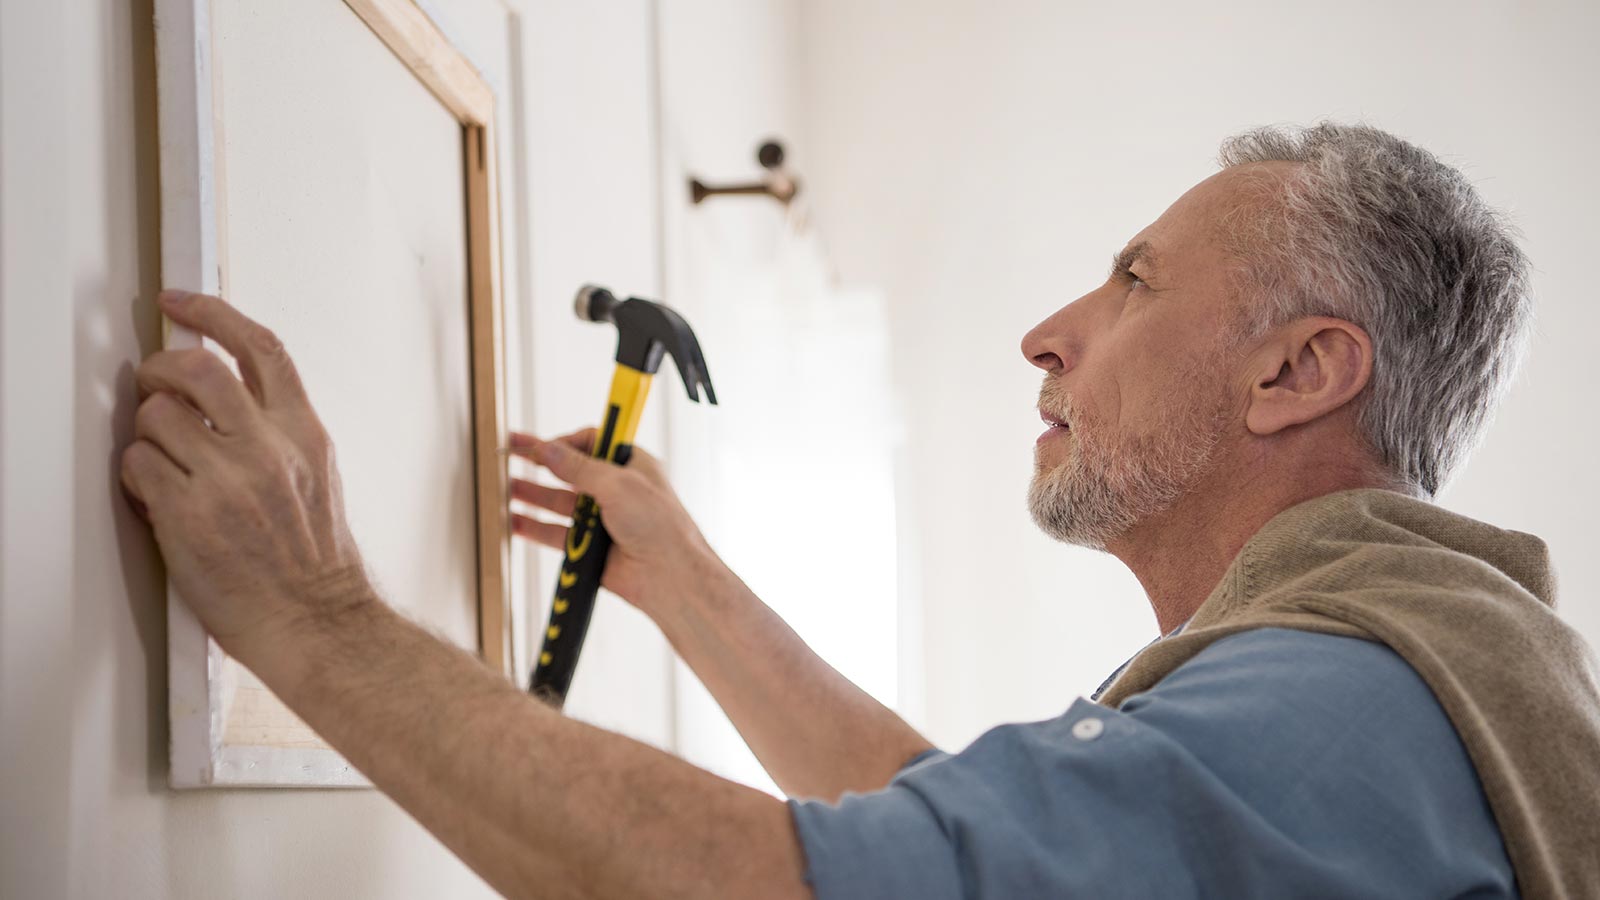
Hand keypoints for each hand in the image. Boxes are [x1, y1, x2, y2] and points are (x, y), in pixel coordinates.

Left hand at [121, 290, 370, 658]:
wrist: (316, 622)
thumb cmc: (316, 564)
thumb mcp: (318, 478)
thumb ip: (277, 433)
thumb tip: (225, 398)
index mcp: (305, 434)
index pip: (259, 348)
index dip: (213, 313)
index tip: (181, 302)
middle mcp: (268, 448)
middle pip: (196, 367)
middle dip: (160, 368)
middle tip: (152, 385)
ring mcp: (227, 480)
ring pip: (155, 416)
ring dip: (147, 435)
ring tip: (163, 464)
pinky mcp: (189, 515)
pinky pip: (137, 466)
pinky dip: (137, 478)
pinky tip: (158, 499)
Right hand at [507, 430, 715, 615]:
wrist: (670, 575)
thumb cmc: (661, 526)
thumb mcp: (618, 484)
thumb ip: (578, 467)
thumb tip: (550, 449)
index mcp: (631, 466)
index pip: (591, 443)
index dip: (564, 442)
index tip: (540, 445)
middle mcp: (617, 490)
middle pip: (570, 472)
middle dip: (540, 464)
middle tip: (510, 453)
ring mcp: (604, 519)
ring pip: (560, 503)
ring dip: (534, 495)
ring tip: (507, 487)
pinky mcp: (592, 546)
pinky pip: (558, 533)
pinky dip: (536, 527)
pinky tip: (517, 521)